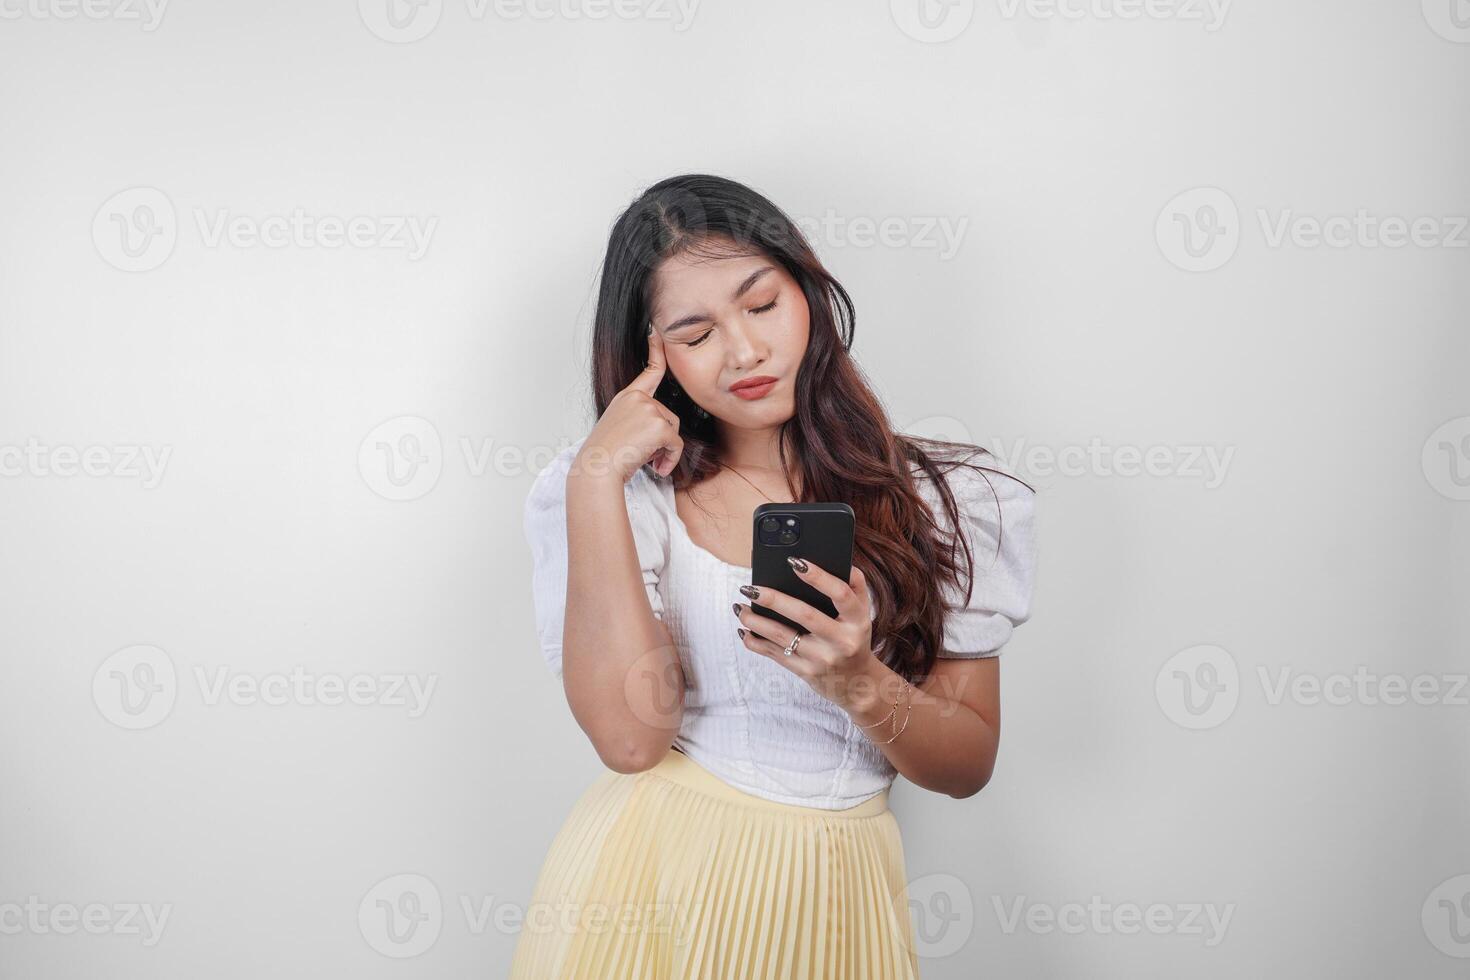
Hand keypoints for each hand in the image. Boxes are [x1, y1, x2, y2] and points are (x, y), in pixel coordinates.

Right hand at [574, 324, 683, 482]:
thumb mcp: (619, 429)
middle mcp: (638, 399)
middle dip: (662, 439)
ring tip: (643, 459)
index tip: (657, 334)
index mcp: (627, 397)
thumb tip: (663, 431)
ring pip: (673, 432)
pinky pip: (676, 446)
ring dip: (664, 451)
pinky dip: (669, 460)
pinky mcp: (659, 426)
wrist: (597, 469)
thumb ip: (639, 421)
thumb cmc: (604, 457)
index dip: (655, 351)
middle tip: (641, 453)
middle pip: (669, 417)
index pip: (648, 371)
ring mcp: (649, 410)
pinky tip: (655, 467)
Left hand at [733, 559, 879, 711]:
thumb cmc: (854, 638)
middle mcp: (841, 641)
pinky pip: (775, 655)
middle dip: (774, 600)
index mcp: (857, 621)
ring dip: (756, 621)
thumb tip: (838, 561)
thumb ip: (854, 585)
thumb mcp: (863, 612)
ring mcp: (821, 658)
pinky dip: (755, 642)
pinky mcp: (805, 671)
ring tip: (740, 607)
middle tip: (750, 588)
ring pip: (783, 637)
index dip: (819, 577)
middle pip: (805, 615)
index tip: (795, 562)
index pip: (840, 594)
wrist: (856, 683)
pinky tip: (744, 630)